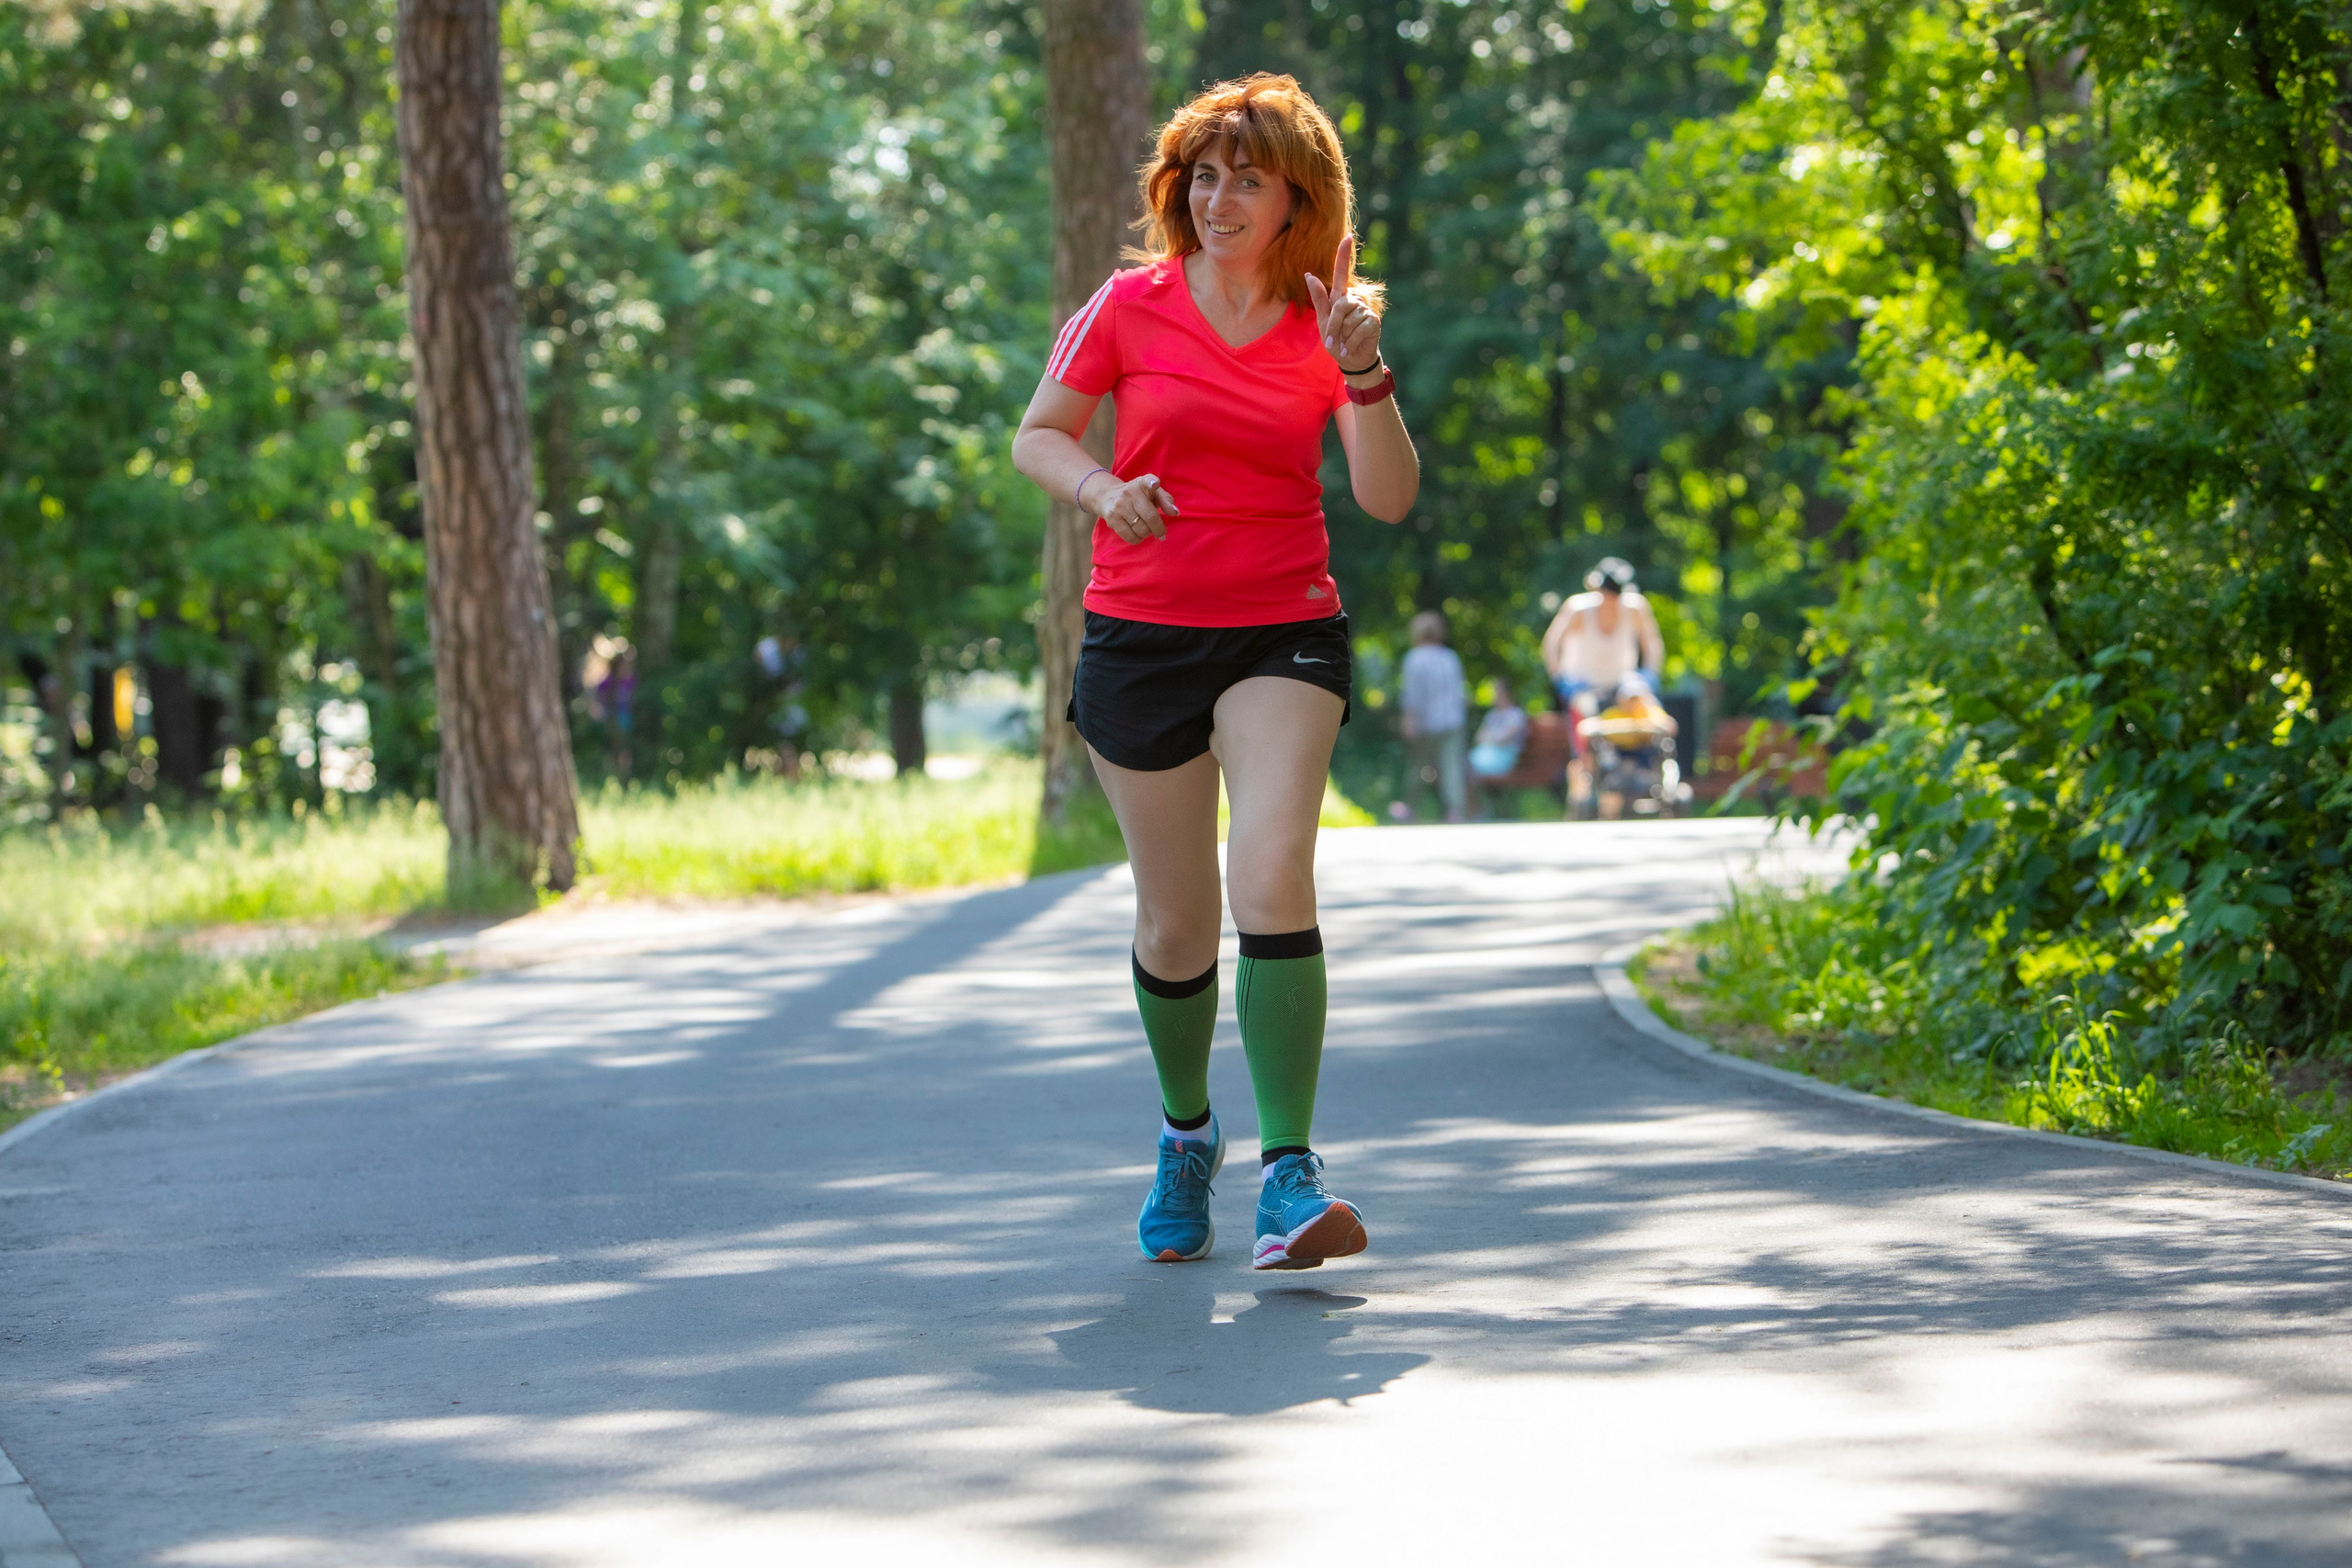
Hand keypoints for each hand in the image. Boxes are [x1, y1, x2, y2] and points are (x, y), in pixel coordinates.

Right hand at [1089, 471, 1178, 543]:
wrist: (1108, 496)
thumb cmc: (1138, 496)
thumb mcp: (1152, 493)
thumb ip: (1165, 500)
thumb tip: (1174, 512)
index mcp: (1142, 483)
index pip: (1147, 481)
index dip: (1152, 483)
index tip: (1154, 484)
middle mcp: (1129, 492)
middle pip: (1150, 517)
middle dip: (1159, 529)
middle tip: (1161, 533)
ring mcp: (1119, 506)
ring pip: (1141, 529)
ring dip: (1147, 533)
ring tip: (1145, 529)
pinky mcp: (1112, 519)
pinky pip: (1130, 536)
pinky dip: (1137, 539)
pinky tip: (1136, 533)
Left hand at [1303, 234, 1380, 372]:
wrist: (1351, 360)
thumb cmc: (1336, 340)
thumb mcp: (1323, 320)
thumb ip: (1319, 298)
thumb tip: (1309, 275)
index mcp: (1340, 297)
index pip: (1341, 273)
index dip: (1343, 256)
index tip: (1347, 237)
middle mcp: (1354, 300)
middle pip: (1340, 306)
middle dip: (1334, 326)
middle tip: (1333, 341)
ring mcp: (1365, 310)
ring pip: (1349, 319)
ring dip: (1343, 336)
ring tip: (1345, 343)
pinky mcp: (1373, 322)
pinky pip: (1358, 329)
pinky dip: (1351, 342)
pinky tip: (1350, 348)